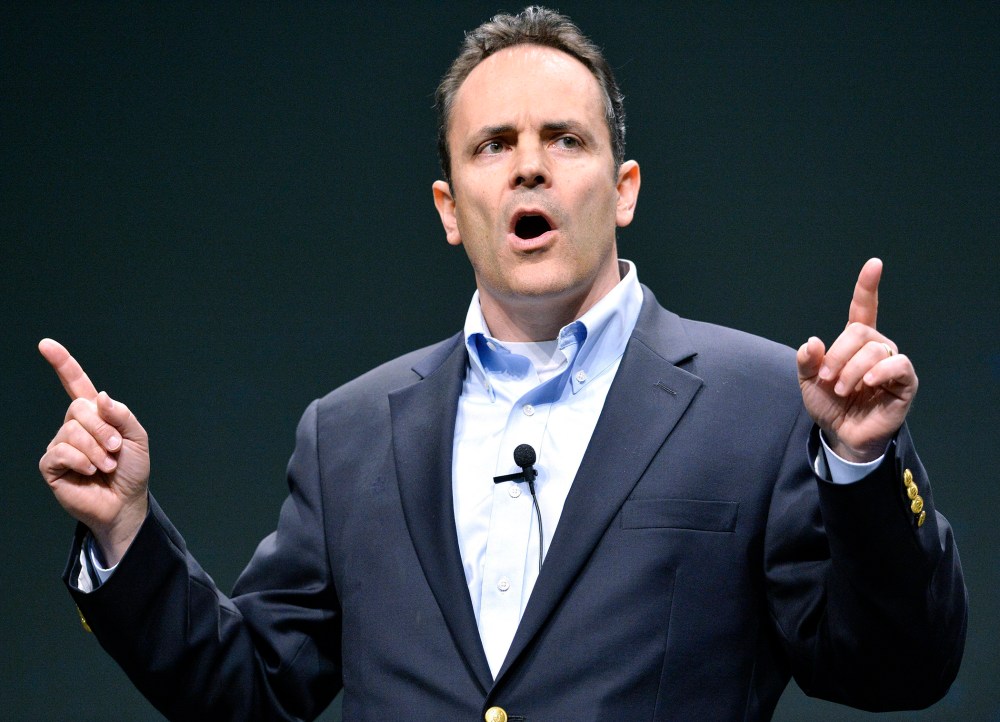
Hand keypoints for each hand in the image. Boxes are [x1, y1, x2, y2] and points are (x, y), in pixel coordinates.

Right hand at [38, 339, 149, 564]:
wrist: (125, 502)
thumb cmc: (131, 470)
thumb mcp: (137, 438)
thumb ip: (122, 415)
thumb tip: (100, 396)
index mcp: (96, 415)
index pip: (75, 384)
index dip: (63, 364)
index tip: (46, 344)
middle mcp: (75, 426)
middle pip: (78, 409)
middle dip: (102, 428)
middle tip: (116, 448)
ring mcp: (61, 445)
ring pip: (71, 430)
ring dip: (96, 449)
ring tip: (107, 465)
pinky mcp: (52, 465)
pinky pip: (61, 451)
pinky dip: (81, 460)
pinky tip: (90, 471)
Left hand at [797, 259, 917, 461]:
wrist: (841, 435)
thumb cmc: (829, 405)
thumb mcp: (809, 382)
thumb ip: (807, 361)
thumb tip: (812, 342)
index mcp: (854, 343)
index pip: (863, 309)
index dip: (867, 287)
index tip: (874, 265)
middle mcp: (876, 348)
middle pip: (860, 332)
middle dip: (838, 354)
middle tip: (828, 379)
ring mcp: (892, 364)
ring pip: (875, 349)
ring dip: (851, 369)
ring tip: (842, 389)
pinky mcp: (905, 383)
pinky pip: (898, 365)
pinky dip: (880, 370)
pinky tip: (867, 381)